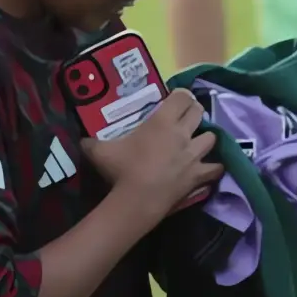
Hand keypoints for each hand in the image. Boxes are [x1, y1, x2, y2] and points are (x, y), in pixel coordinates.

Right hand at [80, 87, 223, 220]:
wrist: (137, 199)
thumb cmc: (120, 170)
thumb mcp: (99, 151)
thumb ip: (91, 142)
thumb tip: (80, 140)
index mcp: (162, 121)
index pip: (182, 96)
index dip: (181, 96)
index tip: (175, 101)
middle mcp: (183, 133)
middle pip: (199, 112)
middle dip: (194, 112)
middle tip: (186, 119)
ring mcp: (194, 154)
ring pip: (212, 137)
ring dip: (205, 138)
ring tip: (197, 143)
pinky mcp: (199, 175)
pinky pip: (215, 168)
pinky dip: (214, 168)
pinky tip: (208, 169)